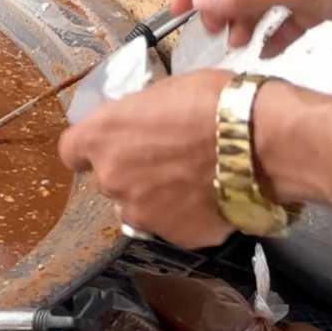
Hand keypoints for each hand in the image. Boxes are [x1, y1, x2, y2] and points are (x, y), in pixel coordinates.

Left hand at [56, 69, 235, 248]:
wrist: (259, 142)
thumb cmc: (211, 102)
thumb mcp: (162, 93)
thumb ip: (137, 117)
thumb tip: (137, 126)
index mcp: (101, 137)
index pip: (72, 151)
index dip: (90, 149)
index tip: (110, 144)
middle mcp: (112, 179)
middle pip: (109, 180)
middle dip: (131, 172)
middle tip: (165, 159)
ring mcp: (143, 213)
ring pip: (139, 208)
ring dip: (156, 198)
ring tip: (192, 182)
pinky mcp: (177, 237)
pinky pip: (176, 226)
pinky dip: (189, 216)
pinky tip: (214, 198)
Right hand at [172, 0, 331, 54]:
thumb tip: (199, 0)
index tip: (177, 11)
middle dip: (218, 4)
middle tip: (212, 35)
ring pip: (261, 1)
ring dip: (245, 21)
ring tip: (237, 45)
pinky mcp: (327, 5)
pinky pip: (289, 19)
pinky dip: (276, 33)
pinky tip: (268, 52)